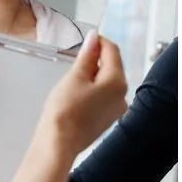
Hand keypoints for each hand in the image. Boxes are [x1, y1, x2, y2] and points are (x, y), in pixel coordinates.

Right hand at [9, 32, 129, 181]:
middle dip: (96, 58)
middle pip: (113, 67)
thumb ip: (87, 55)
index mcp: (117, 82)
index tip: (85, 38)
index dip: (99, 41)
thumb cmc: (65, 109)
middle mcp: (123, 96)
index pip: (113, 51)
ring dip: (94, 73)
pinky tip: (78, 92)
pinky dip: (94, 88)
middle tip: (76, 58)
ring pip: (108, 82)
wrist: (59, 143)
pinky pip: (104, 96)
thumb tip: (94, 38)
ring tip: (74, 77)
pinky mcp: (107, 119)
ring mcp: (116, 110)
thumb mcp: (75, 76)